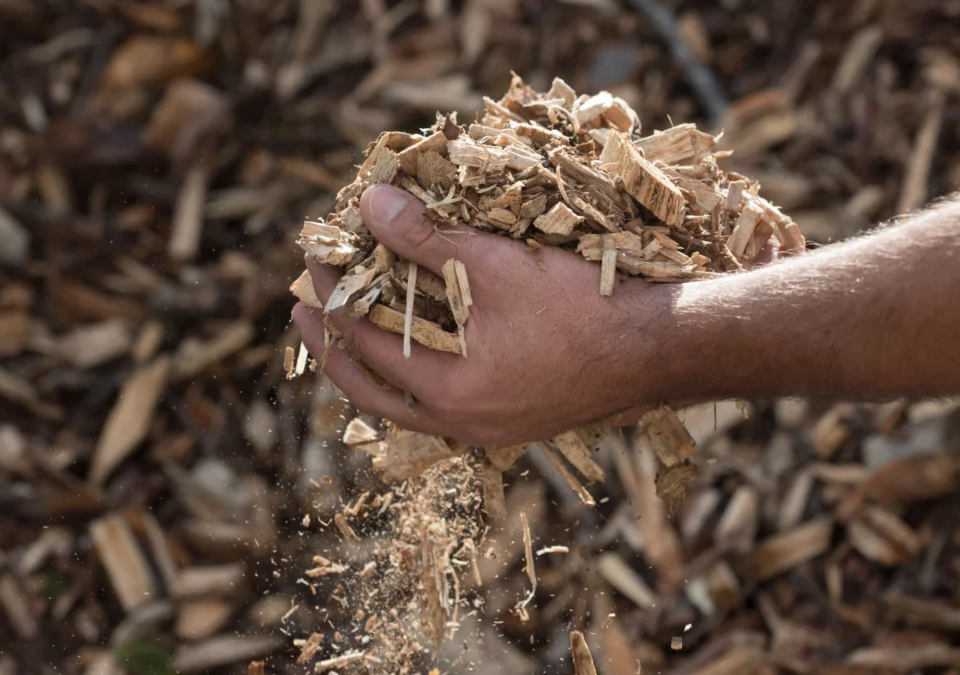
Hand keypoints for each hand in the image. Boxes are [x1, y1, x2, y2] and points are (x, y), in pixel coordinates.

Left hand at [292, 184, 665, 445]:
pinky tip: (420, 352)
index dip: (332, 298)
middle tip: (304, 313)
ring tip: (352, 333)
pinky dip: (416, 379)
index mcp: (448, 391)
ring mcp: (490, 430)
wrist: (656, 352)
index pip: (363, 342)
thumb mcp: (496, 265)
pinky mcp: (515, 423)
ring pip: (406, 408)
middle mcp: (461, 424)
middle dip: (331, 348)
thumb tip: (372, 204)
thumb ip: (428, 238)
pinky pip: (443, 409)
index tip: (313, 264)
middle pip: (371, 393)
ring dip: (373, 368)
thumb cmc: (580, 308)